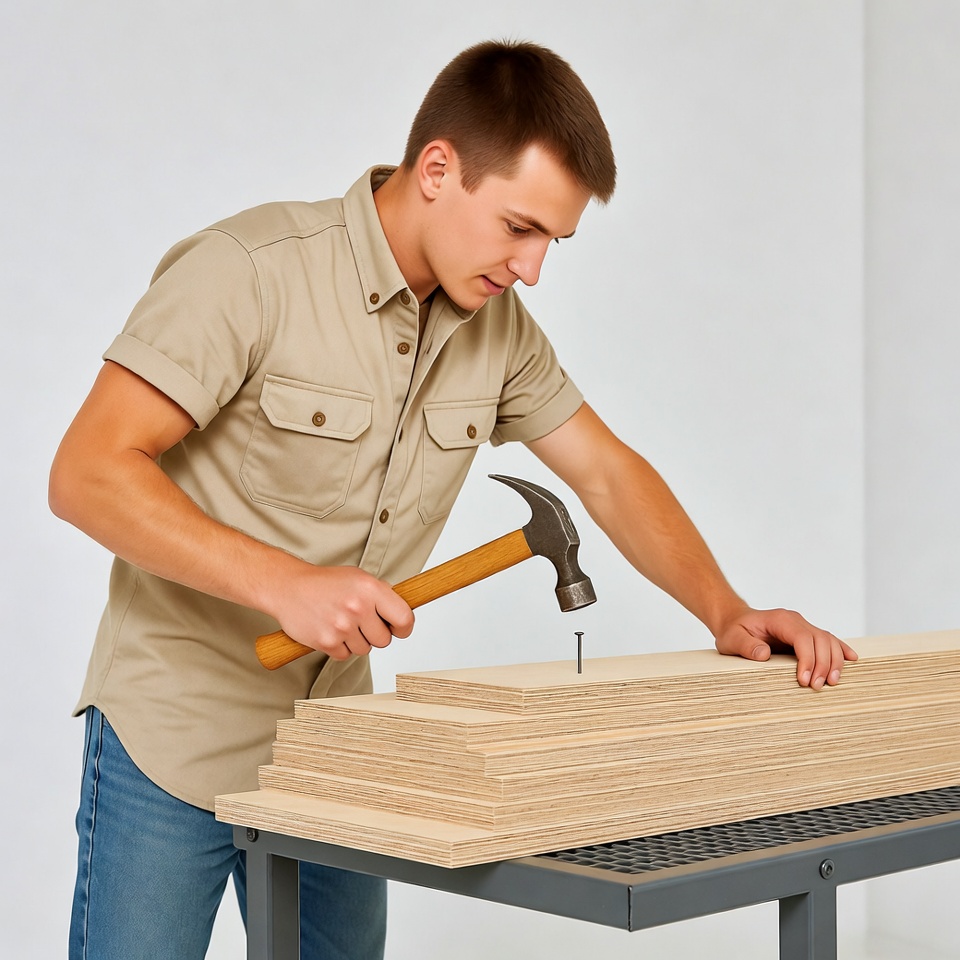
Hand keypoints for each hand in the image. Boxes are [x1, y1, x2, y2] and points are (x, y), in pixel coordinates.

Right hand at [270, 565, 414, 661]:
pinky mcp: (327, 642)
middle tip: (361, 623)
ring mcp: (342, 626)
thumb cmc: (324, 583)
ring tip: (341, 623)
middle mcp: (358, 607)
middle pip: (384, 640)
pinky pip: (345, 656)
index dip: (404, 628)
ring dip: (356, 641)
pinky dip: (339, 647)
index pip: (404, 618)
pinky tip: (330, 630)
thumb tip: (401, 612)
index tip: (398, 629)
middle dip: (375, 635)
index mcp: (370, 588)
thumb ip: (380, 593)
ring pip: (364, 650)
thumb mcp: (357, 577)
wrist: (288, 588)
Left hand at [714, 606, 857, 688]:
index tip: (804, 680)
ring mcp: (803, 627)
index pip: (802, 637)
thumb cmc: (733, 630)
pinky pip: (828, 640)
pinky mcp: (806, 635)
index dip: (808, 658)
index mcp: (780, 619)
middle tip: (817, 687)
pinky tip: (851, 659)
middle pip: (820, 639)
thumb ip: (746, 645)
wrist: (734, 621)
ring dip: (834, 662)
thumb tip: (763, 654)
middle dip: (822, 664)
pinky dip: (840, 649)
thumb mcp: (732, 638)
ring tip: (831, 683)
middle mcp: (795, 621)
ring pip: (828, 641)